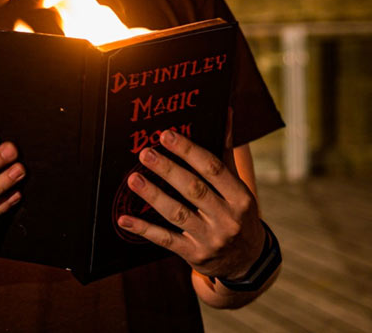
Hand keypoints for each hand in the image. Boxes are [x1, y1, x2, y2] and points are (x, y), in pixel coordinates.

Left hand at [117, 128, 264, 279]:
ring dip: (153, 196)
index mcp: (241, 197)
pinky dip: (144, 230)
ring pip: (177, 214)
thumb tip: (224, 111)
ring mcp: (211, 239)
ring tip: (133, 179)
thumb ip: (225, 152)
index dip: (189, 151)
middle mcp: (228, 219)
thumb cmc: (238, 213)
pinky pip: (166, 240)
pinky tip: (124, 219)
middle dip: (168, 170)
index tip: (167, 135)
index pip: (213, 169)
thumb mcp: (238, 187)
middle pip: (194, 189)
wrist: (247, 260)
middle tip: (145, 153)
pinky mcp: (195, 255)